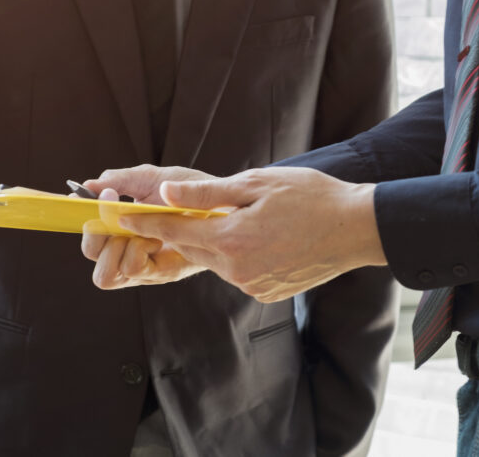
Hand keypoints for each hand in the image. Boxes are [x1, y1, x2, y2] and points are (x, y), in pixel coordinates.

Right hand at [80, 165, 213, 288]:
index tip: (87, 201)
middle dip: (96, 238)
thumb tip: (88, 185)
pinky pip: (133, 268)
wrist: (225, 201)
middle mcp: (130, 256)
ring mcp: (145, 267)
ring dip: (117, 245)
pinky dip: (136, 248)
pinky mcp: (163, 272)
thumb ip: (121, 180)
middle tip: (113, 213)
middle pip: (93, 265)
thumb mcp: (152, 178)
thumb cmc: (188, 192)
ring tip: (140, 227)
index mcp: (123, 235)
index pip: (91, 245)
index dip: (85, 228)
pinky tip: (155, 233)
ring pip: (107, 274)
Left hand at [116, 167, 386, 301]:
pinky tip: (259, 237)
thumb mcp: (256, 184)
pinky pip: (237, 272)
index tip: (121, 215)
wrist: (358, 229)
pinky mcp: (266, 293)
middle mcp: (237, 269)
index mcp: (231, 239)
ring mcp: (252, 285)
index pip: (174, 230)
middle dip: (182, 228)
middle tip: (173, 209)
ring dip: (214, 240)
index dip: (145, 221)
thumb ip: (207, 193)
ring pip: (215, 260)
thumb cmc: (311, 197)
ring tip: (237, 218)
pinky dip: (237, 255)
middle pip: (192, 246)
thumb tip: (166, 192)